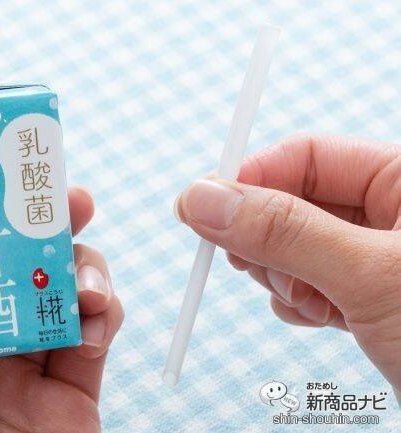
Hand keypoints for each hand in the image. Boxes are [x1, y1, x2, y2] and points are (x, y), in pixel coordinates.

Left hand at [0, 187, 122, 432]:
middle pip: (18, 268)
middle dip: (45, 227)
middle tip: (69, 198)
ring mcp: (34, 362)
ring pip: (64, 289)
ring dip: (82, 266)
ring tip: (86, 275)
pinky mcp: (78, 383)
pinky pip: (98, 330)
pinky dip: (105, 311)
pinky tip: (96, 315)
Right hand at [174, 135, 400, 390]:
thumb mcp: (373, 277)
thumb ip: (284, 232)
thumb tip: (203, 198)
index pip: (308, 155)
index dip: (252, 177)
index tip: (203, 206)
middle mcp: (394, 213)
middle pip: (294, 200)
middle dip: (265, 236)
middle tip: (251, 265)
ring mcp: (378, 258)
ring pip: (295, 247)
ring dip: (283, 276)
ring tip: (311, 304)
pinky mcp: (369, 296)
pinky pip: (309, 283)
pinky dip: (299, 302)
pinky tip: (319, 318)